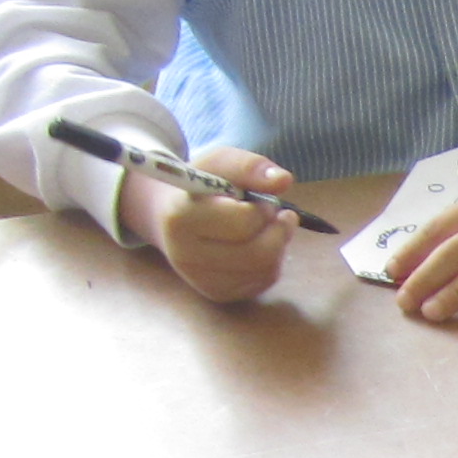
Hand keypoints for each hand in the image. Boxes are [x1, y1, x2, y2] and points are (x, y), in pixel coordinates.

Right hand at [124, 144, 298, 305]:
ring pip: (265, 269)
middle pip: (258, 253)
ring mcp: (200, 279)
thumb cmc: (201, 187)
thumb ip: (248, 166)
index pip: (243, 222)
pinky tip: (261, 245)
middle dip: (277, 229)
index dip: (262, 208)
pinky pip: (263, 282)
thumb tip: (283, 180)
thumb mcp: (218, 164)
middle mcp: (185, 255)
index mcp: (180, 218)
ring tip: (269, 227)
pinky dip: (273, 261)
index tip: (261, 199)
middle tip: (275, 214)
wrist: (174, 219)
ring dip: (279, 244)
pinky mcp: (217, 293)